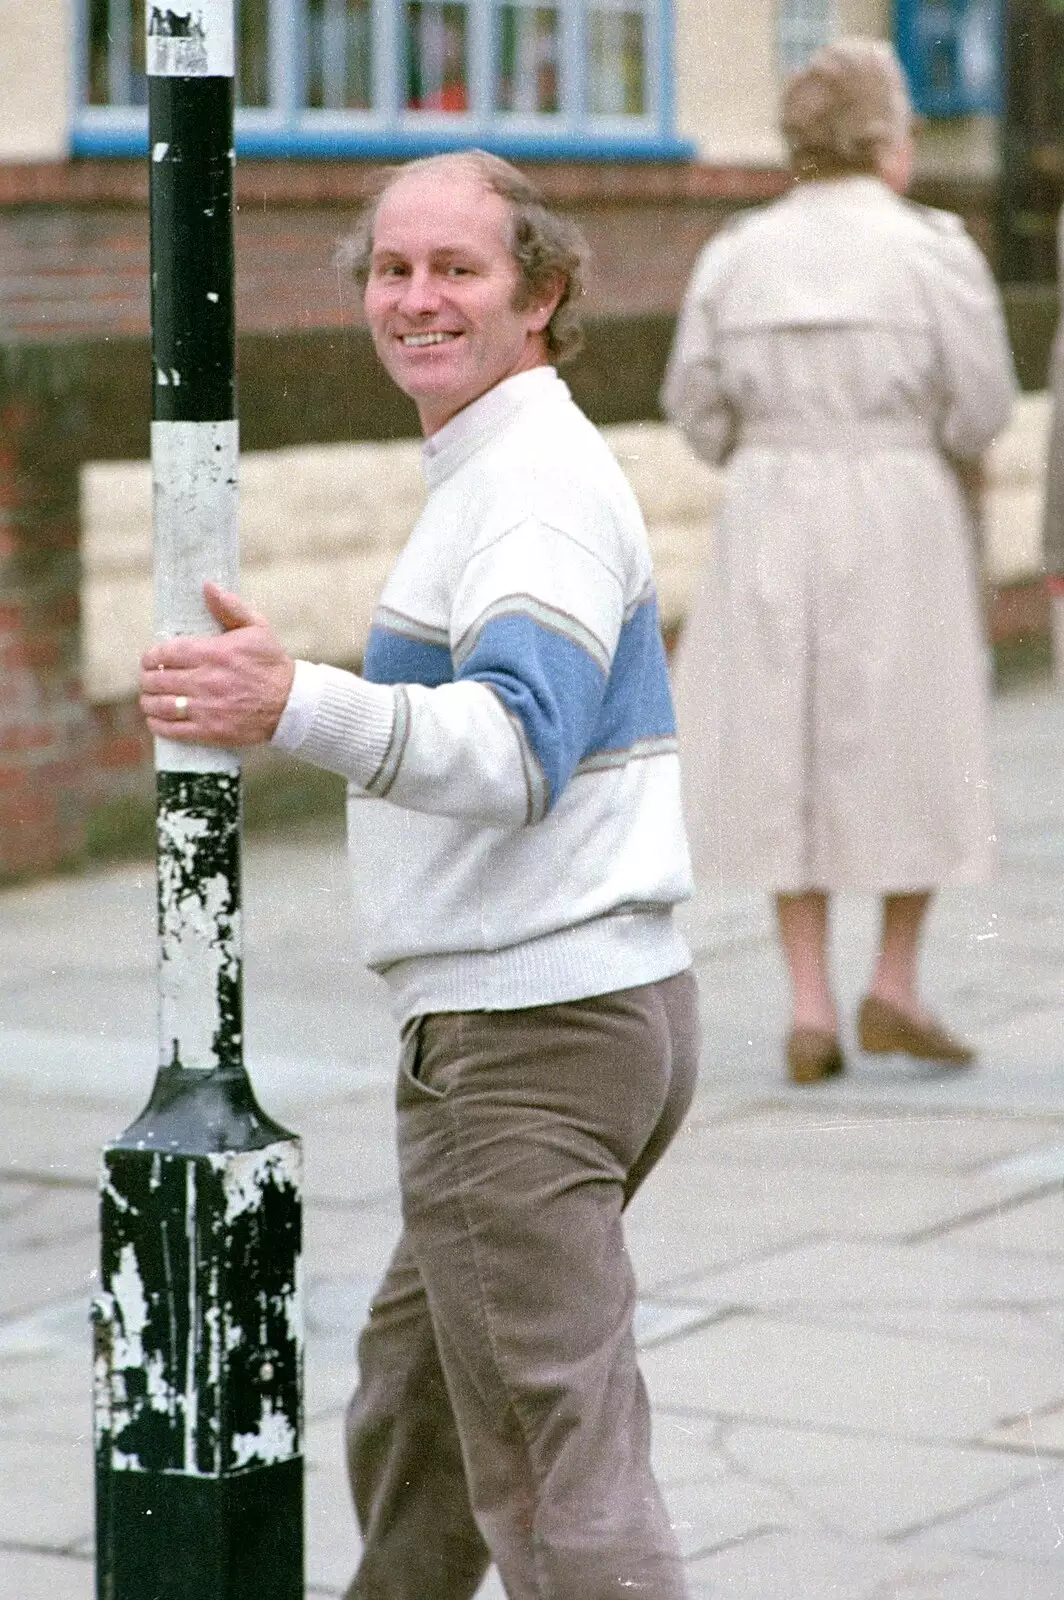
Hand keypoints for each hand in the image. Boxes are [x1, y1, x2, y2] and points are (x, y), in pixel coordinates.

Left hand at [139, 582, 295, 746]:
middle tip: (148, 679)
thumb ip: (230, 607)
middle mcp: (206, 680)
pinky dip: (158, 725)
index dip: (150, 656)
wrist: (291, 704)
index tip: (149, 659)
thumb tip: (207, 587)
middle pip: (158, 679)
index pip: (166, 653)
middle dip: (147, 679)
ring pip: (161, 705)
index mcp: (214, 653)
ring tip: (148, 699)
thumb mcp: (257, 628)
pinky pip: (173, 730)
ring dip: (148, 701)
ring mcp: (207, 707)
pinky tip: (155, 720)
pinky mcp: (210, 730)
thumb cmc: (271, 664)